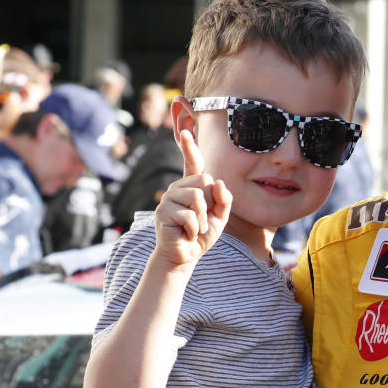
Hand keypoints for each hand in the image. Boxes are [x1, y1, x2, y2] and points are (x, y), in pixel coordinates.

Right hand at [154, 130, 231, 268]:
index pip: (192, 164)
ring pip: (197, 197)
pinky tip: (187, 234)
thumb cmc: (201, 234)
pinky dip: (194, 228)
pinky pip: (189, 215)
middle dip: (210, 204)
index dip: (189, 148)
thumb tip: (218, 182)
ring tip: (196, 228)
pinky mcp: (162, 213)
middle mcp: (177, 189)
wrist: (186, 255)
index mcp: (191, 187)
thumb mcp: (220, 216)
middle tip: (202, 220)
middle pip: (204, 181)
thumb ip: (224, 200)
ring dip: (202, 219)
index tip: (186, 132)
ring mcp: (168, 199)